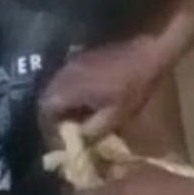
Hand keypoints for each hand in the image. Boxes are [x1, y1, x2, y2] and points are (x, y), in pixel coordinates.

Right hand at [40, 36, 164, 143]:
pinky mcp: (82, 55)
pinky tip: (85, 96)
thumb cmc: (132, 88)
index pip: (45, 110)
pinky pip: (67, 76)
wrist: (148, 55)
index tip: (59, 136)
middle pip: (47, 97)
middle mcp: (64, 74)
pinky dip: (70, 89)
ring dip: (62, 101)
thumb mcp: (115, 117)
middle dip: (54, 114)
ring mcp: (72, 62)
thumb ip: (92, 130)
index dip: (50, 126)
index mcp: (69, 90)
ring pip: (56, 86)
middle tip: (68, 126)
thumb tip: (78, 139)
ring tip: (77, 113)